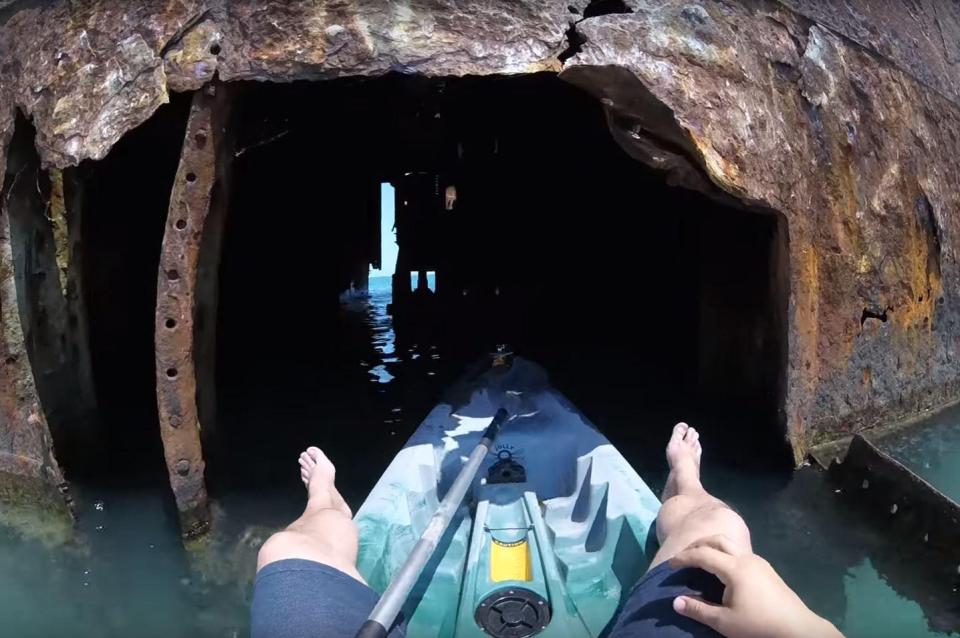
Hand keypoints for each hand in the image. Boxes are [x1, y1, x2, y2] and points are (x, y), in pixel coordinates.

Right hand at [669, 535, 843, 637]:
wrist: (798, 629)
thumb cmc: (759, 625)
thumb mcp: (725, 622)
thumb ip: (698, 610)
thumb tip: (675, 601)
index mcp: (734, 568)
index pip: (702, 554)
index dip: (684, 557)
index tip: (670, 565)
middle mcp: (746, 558)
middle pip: (716, 539)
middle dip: (697, 544)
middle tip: (683, 555)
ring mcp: (758, 562)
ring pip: (730, 543)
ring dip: (711, 546)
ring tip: (699, 558)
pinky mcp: (766, 569)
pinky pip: (739, 551)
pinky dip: (723, 552)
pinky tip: (721, 568)